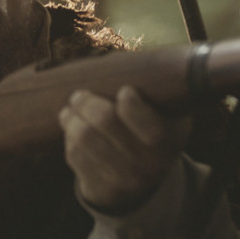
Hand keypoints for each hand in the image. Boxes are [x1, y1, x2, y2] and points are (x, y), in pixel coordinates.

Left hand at [58, 85, 193, 212]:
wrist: (140, 179)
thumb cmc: (149, 128)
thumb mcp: (164, 111)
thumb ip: (150, 85)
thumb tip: (116, 49)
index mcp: (170, 139)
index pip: (148, 122)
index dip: (130, 103)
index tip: (124, 91)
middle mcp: (151, 164)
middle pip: (105, 120)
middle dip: (86, 100)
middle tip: (80, 94)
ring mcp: (125, 180)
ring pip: (83, 137)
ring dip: (71, 117)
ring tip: (70, 108)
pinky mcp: (102, 189)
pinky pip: (74, 155)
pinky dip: (69, 137)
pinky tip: (72, 128)